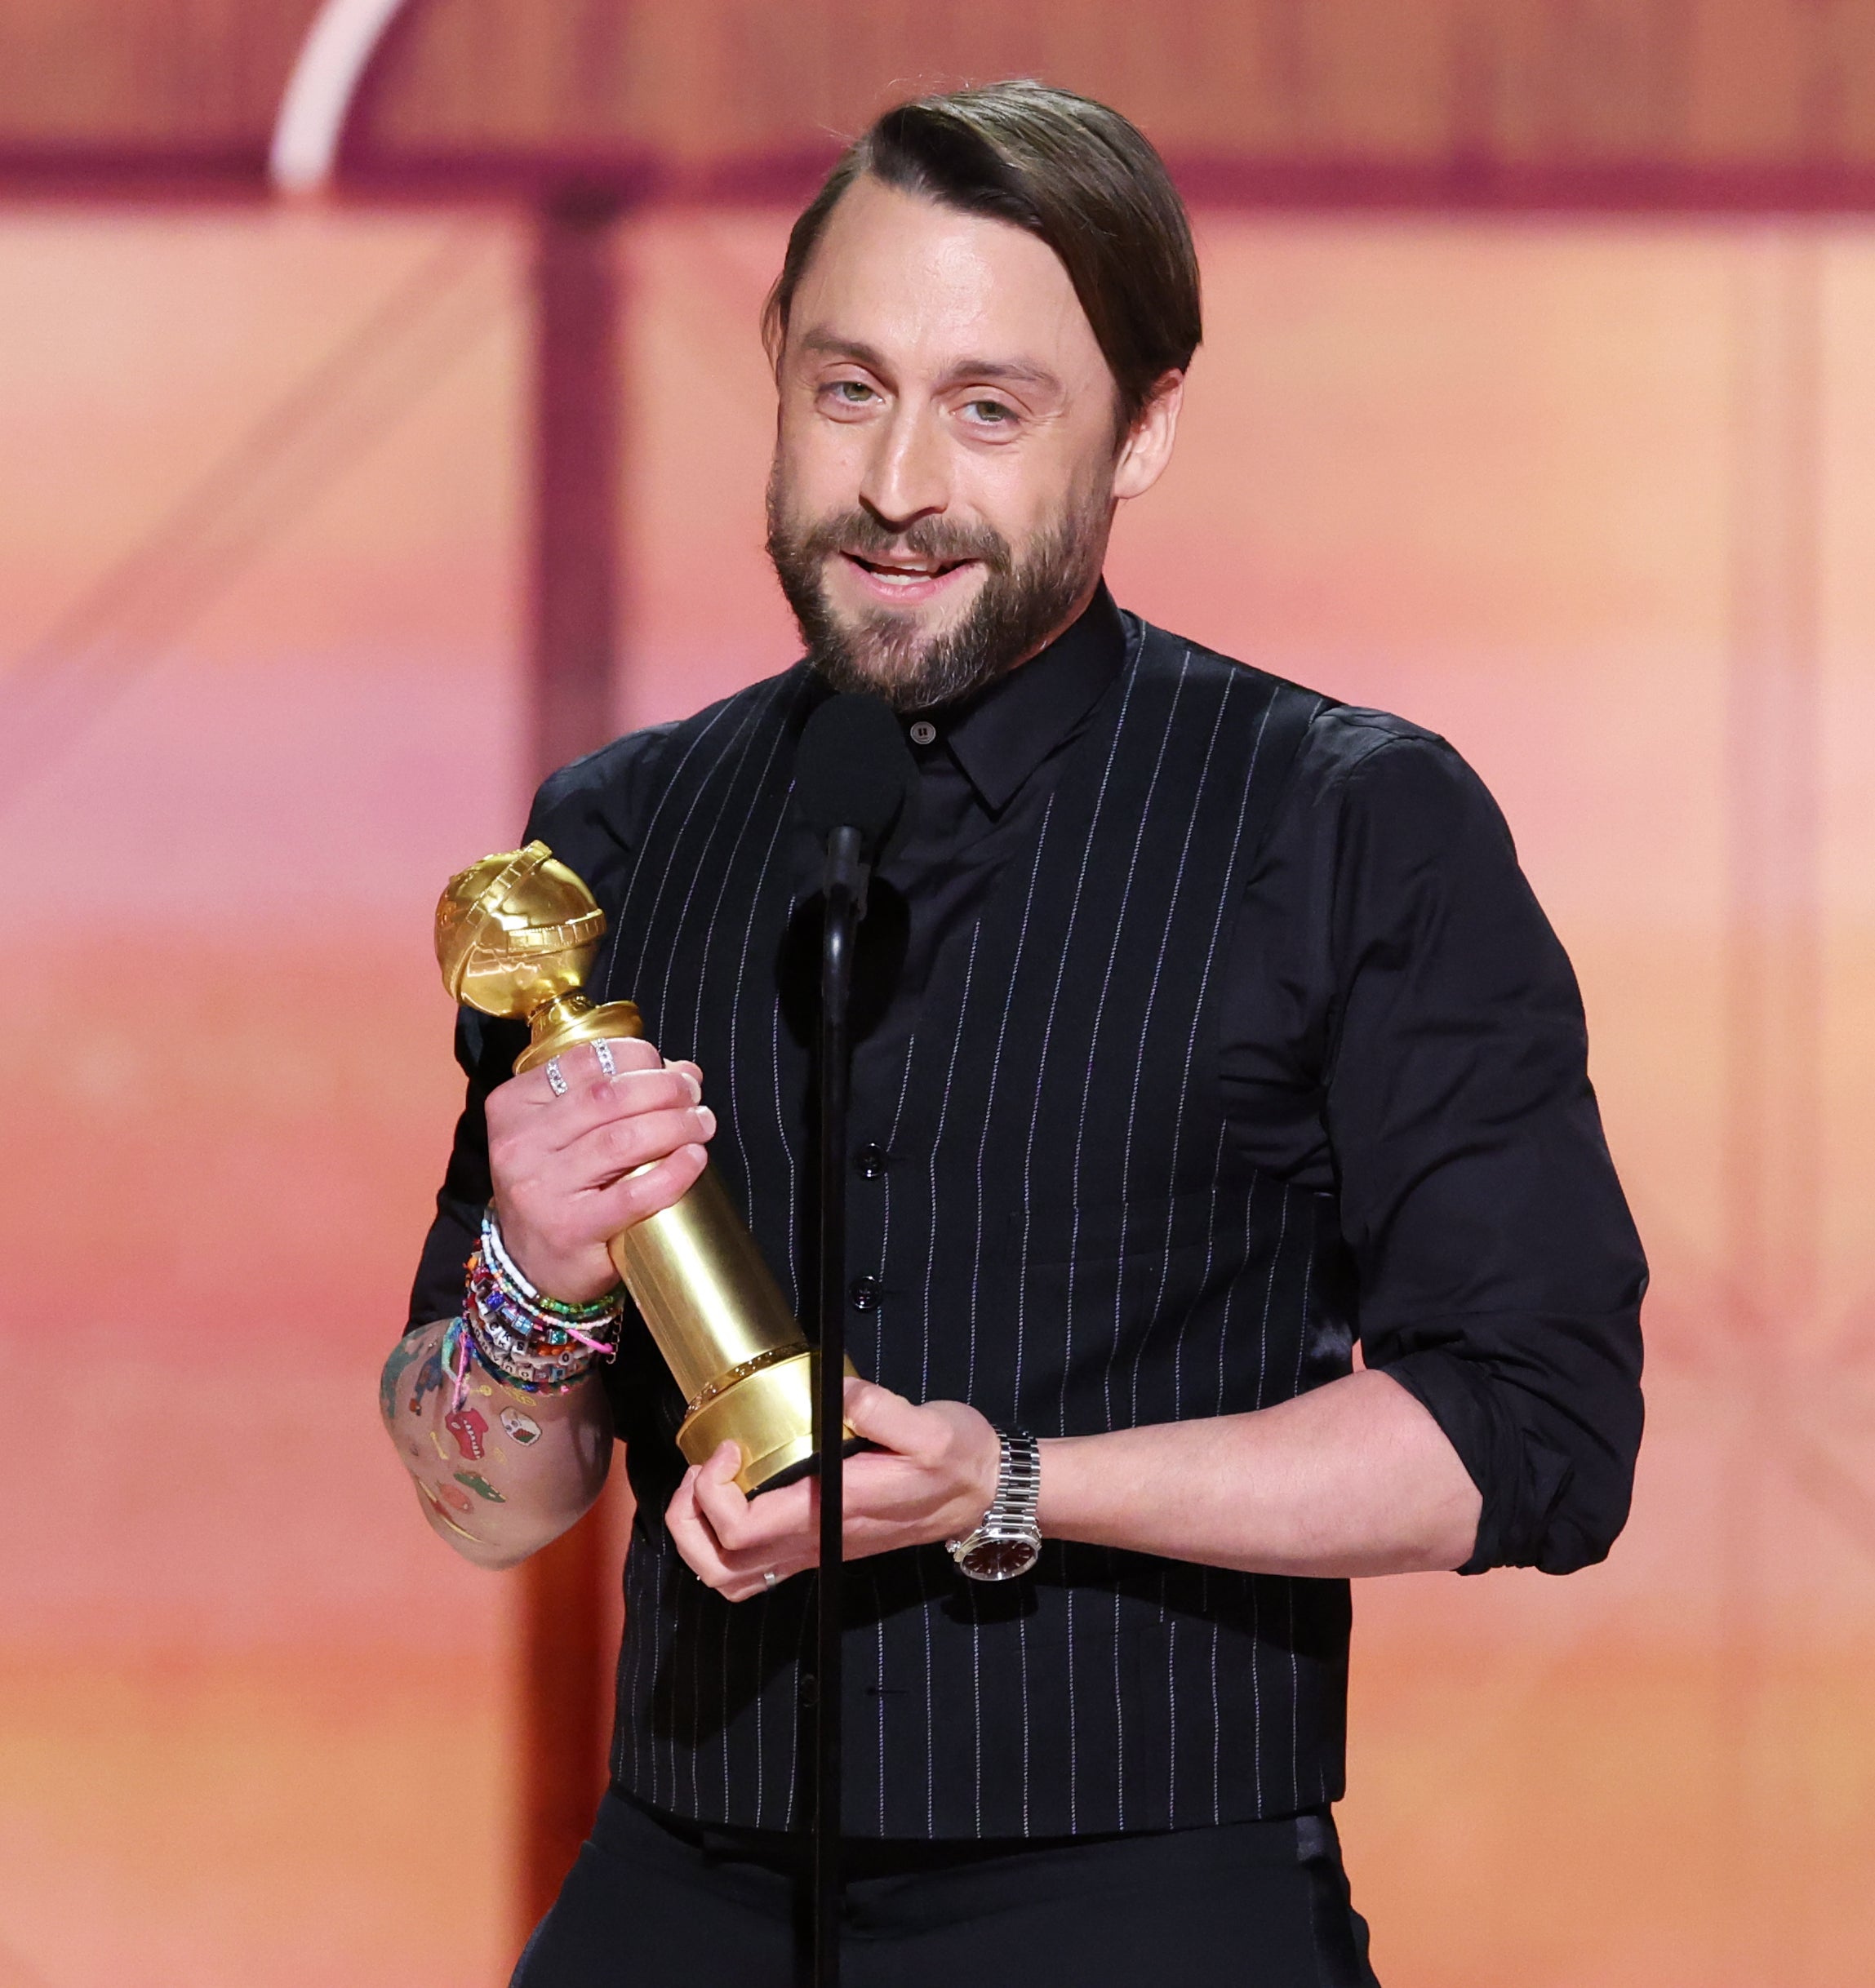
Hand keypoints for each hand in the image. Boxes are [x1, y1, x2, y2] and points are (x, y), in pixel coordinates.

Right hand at [486, 1036, 714, 1303]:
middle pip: (609, 1096)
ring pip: (623, 1139)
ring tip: (701, 1124)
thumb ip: (613, 1094)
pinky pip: (634, 1194)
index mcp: (514, 1106)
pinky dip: (674, 1172)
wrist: (529, 1266)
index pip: (585, 1060)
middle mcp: (520, 1144)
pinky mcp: (570, 1229)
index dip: (639, 1057)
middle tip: (694, 1096)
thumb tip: (684, 1071)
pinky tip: (694, 1160)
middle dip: (665, 1088)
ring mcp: (542, 1188)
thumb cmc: (557, 1187)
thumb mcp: (565, 1132)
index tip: (670, 1070)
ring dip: (676, 1125)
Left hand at [664, 1378, 1002, 1600]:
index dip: (714, 1491)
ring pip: (729, 1578)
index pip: (741, 1531)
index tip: (731, 1447)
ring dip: (699, 1537)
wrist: (984, 1495)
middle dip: (689, 1518)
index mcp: (832, 1513)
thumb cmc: (960, 1461)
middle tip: (704, 1468)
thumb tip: (840, 1392)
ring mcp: (816, 1550)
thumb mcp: (933, 1428)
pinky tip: (736, 1499)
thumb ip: (884, 1410)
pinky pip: (752, 1569)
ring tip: (709, 1484)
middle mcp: (816, 1542)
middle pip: (719, 1567)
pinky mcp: (820, 1545)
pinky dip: (723, 1545)